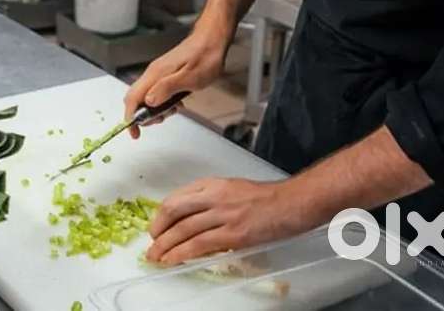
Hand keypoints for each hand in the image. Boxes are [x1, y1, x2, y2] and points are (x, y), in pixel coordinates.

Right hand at [123, 30, 229, 137]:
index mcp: (155, 75)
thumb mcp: (190, 78)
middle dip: (143, 115)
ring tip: (173, 110)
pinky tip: (176, 103)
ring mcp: (158, 73)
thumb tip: (149, 102)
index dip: (130, 117)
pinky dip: (162, 103)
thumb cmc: (205, 57)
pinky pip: (156, 92)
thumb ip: (167, 89)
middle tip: (161, 120)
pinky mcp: (165, 74)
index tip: (135, 132)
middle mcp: (153, 73)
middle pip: (135, 99)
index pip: (132, 98)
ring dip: (155, 109)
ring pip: (146, 97)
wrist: (212, 41)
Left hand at [146, 178, 308, 264]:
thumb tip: (190, 218)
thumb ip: (210, 199)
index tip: (156, 227)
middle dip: (158, 230)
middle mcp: (214, 197)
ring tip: (156, 257)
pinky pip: (200, 244)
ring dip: (165, 245)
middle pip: (174, 212)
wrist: (292, 203)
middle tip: (151, 244)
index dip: (161, 215)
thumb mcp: (232, 189)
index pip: (176, 198)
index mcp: (212, 184)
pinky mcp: (234, 234)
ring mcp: (223, 215)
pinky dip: (182, 252)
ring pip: (184, 230)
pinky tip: (173, 260)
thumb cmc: (266, 198)